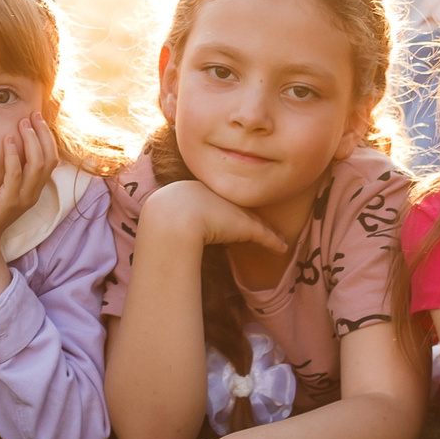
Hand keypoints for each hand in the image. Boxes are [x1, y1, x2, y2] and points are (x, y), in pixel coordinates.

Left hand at [0, 116, 59, 244]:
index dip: (46, 137)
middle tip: (32, 115)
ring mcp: (22, 199)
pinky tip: (6, 140)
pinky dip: (12, 155)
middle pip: (49, 158)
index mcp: (33, 189)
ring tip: (22, 123)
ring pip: (37, 164)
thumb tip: (6, 146)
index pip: (51, 159)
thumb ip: (7, 171)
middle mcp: (33, 193)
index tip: (37, 118)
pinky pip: (15, 175)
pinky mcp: (7, 202)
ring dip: (31, 140)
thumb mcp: (0, 188)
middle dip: (42, 133)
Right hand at [142, 178, 288, 255]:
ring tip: (274, 235)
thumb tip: (158, 242)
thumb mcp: (166, 217)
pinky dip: (272, 242)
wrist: (174, 218)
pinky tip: (282, 248)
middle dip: (247, 213)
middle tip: (258, 221)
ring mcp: (234, 210)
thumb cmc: (164, 220)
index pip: (217, 199)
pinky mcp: (245, 225)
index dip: (225, 205)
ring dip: (264, 230)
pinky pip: (263, 234)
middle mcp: (220, 197)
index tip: (230, 212)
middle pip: (238, 206)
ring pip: (252, 220)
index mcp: (197, 190)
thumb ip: (169, 226)